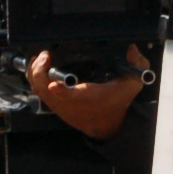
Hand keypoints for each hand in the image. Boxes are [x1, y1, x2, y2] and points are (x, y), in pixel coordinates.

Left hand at [25, 46, 147, 141]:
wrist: (108, 124)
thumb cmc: (118, 101)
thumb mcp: (133, 83)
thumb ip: (137, 65)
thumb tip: (132, 49)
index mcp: (91, 98)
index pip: (73, 96)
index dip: (62, 91)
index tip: (54, 84)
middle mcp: (72, 104)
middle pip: (47, 92)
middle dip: (41, 73)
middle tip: (45, 56)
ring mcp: (60, 106)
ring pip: (39, 91)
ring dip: (35, 74)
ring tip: (39, 58)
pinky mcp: (54, 105)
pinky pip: (38, 92)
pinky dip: (35, 78)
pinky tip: (37, 65)